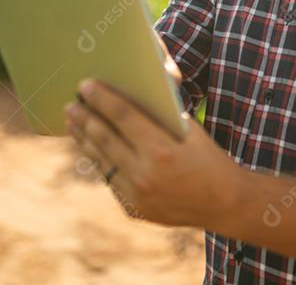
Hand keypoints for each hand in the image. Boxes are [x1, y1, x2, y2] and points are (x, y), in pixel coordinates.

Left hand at [64, 78, 239, 227]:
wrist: (224, 203)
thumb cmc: (208, 157)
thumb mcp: (190, 130)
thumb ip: (160, 116)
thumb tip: (128, 95)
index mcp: (161, 149)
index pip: (123, 115)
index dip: (101, 98)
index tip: (85, 85)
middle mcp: (145, 174)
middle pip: (104, 138)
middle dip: (84, 118)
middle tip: (70, 104)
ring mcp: (137, 195)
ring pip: (101, 161)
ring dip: (84, 139)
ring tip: (74, 123)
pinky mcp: (134, 209)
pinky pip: (111, 179)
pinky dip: (99, 161)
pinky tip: (91, 147)